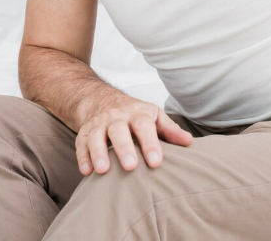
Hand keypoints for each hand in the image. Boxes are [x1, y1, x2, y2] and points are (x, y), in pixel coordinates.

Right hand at [75, 93, 192, 175]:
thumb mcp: (154, 116)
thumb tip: (189, 142)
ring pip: (96, 136)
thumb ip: (170, 130)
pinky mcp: (84, 133)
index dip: (150, 144)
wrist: (102, 100)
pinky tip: (86, 171)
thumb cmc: (135, 114)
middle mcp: (116, 117)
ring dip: (99, 152)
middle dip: (124, 148)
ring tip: (103, 171)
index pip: (144, 126)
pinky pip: (81, 144)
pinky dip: (82, 157)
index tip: (156, 162)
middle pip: (118, 130)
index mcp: (137, 113)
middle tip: (130, 166)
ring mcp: (98, 124)